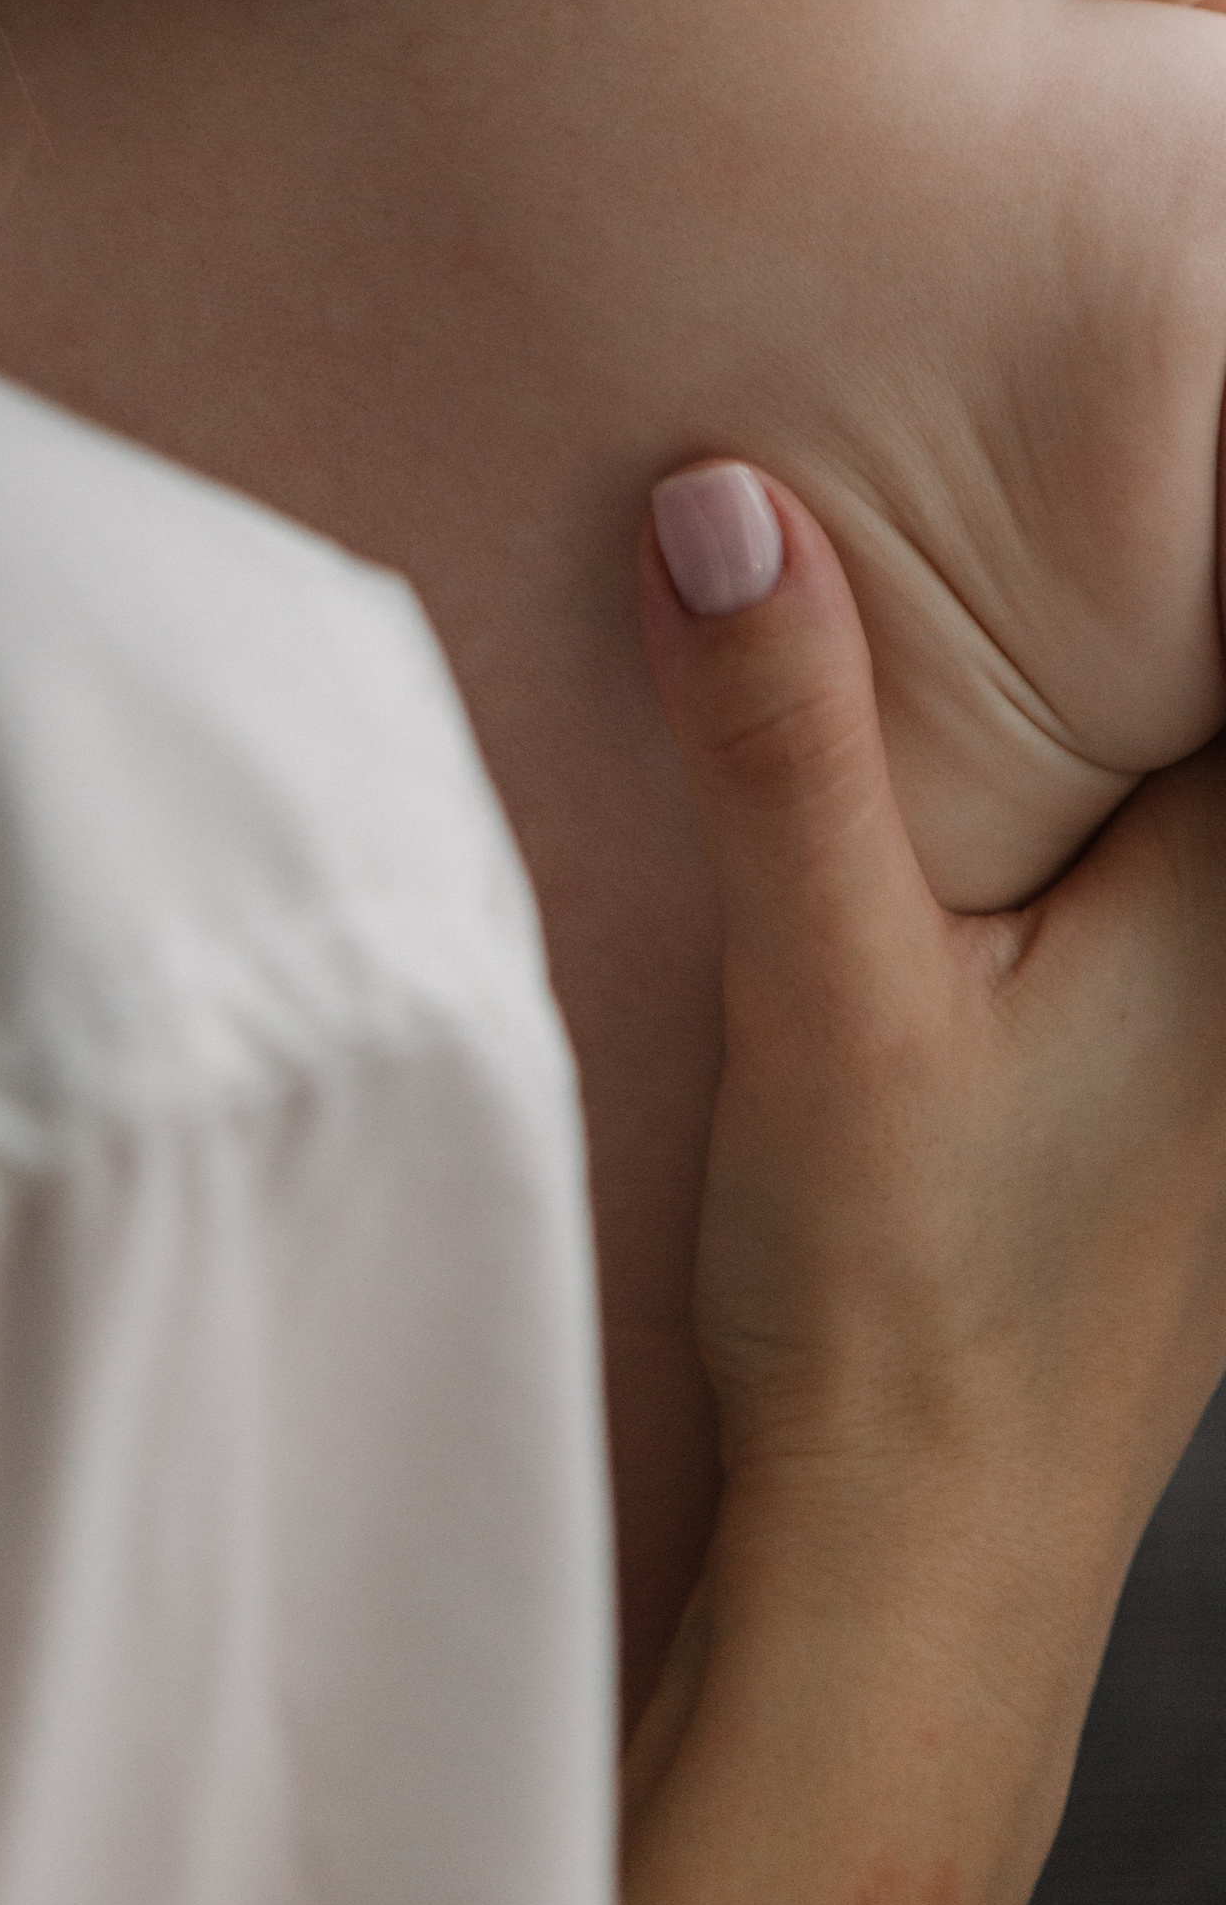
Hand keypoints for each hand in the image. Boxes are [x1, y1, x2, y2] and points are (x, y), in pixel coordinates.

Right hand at [620, 461, 1225, 1904]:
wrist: (923, 1565)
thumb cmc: (900, 1311)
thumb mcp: (824, 1000)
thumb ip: (784, 746)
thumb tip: (726, 509)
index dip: (1197, 481)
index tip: (1152, 339)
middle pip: (1222, 697)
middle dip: (1160, 570)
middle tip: (1088, 397)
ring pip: (1202, 772)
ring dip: (1142, 672)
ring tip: (1054, 527)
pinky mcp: (1177, 1064)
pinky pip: (1175, 853)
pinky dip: (1119, 767)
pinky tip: (1022, 730)